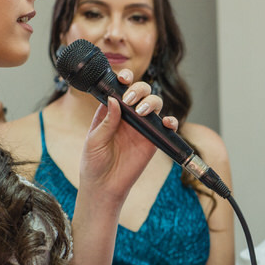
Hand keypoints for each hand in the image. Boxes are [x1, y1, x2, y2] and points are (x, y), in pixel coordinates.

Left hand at [78, 69, 170, 200]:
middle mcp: (128, 115)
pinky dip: (170, 122)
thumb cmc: (94, 162)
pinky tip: (167, 123)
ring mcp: (142, 126)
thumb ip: (106, 121)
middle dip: (139, 90)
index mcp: (111, 111)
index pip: (120, 89)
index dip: (124, 79)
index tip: (123, 78)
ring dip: (152, 102)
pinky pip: (166, 126)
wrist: (105, 186)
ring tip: (142, 112)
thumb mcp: (94, 140)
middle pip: (141, 92)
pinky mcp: (154, 139)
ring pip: (155, 104)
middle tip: (131, 101)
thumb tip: (115, 100)